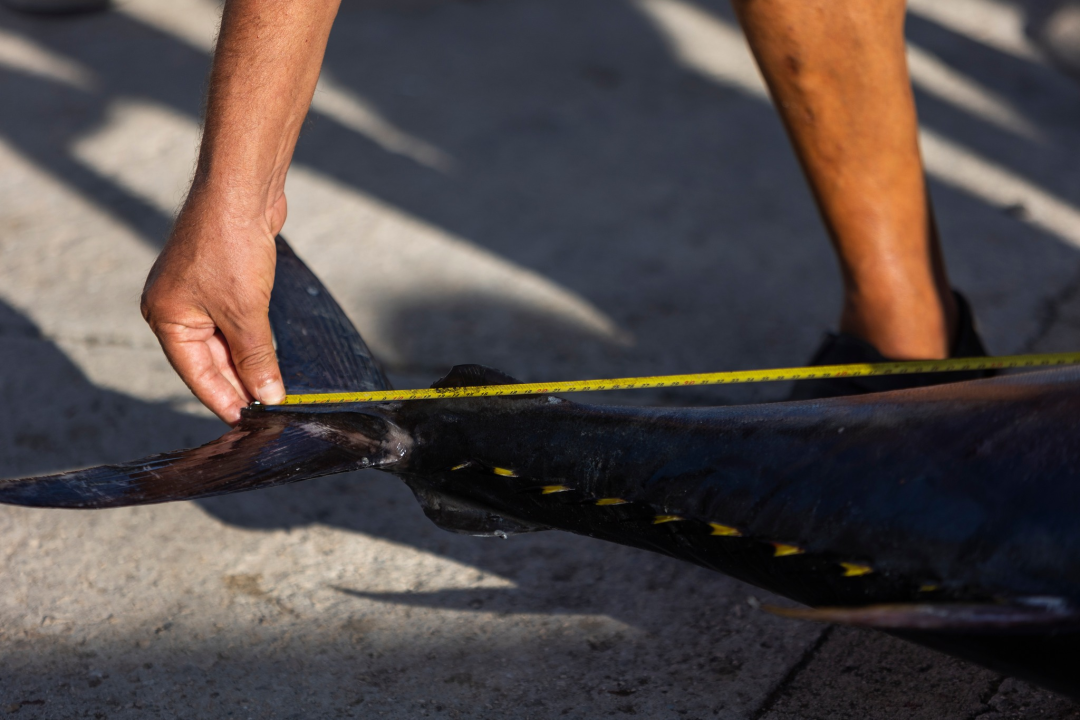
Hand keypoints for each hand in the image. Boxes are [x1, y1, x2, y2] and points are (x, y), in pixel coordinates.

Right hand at [142, 186, 285, 424]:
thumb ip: (256, 359)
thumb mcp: (246, 313)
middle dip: (238, 384)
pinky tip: (267, 358)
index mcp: (165, 317)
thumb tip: (267, 396)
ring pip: (223, 341)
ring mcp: (196, 292)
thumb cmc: (231, 246)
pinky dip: (250, 339)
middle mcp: (174, 306)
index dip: (223, 400)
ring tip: (270, 392)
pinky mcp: (218, 279)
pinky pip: (234, 321)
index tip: (247, 423)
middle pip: (208, 360)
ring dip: (247, 363)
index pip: (195, 373)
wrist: (241, 190)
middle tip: (266, 411)